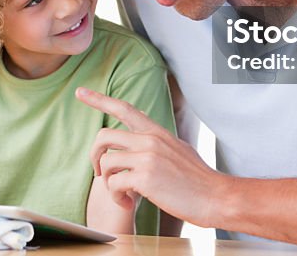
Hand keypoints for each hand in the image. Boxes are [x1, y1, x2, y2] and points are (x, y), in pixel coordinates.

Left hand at [76, 87, 225, 227]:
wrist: (216, 197)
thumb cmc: (198, 180)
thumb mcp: (178, 149)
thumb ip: (158, 143)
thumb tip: (143, 141)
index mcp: (156, 132)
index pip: (124, 108)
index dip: (99, 99)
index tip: (80, 92)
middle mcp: (150, 140)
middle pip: (103, 136)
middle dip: (94, 156)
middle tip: (100, 174)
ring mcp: (147, 157)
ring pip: (106, 162)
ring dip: (108, 183)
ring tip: (122, 195)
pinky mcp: (144, 178)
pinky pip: (113, 184)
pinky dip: (116, 197)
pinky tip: (129, 204)